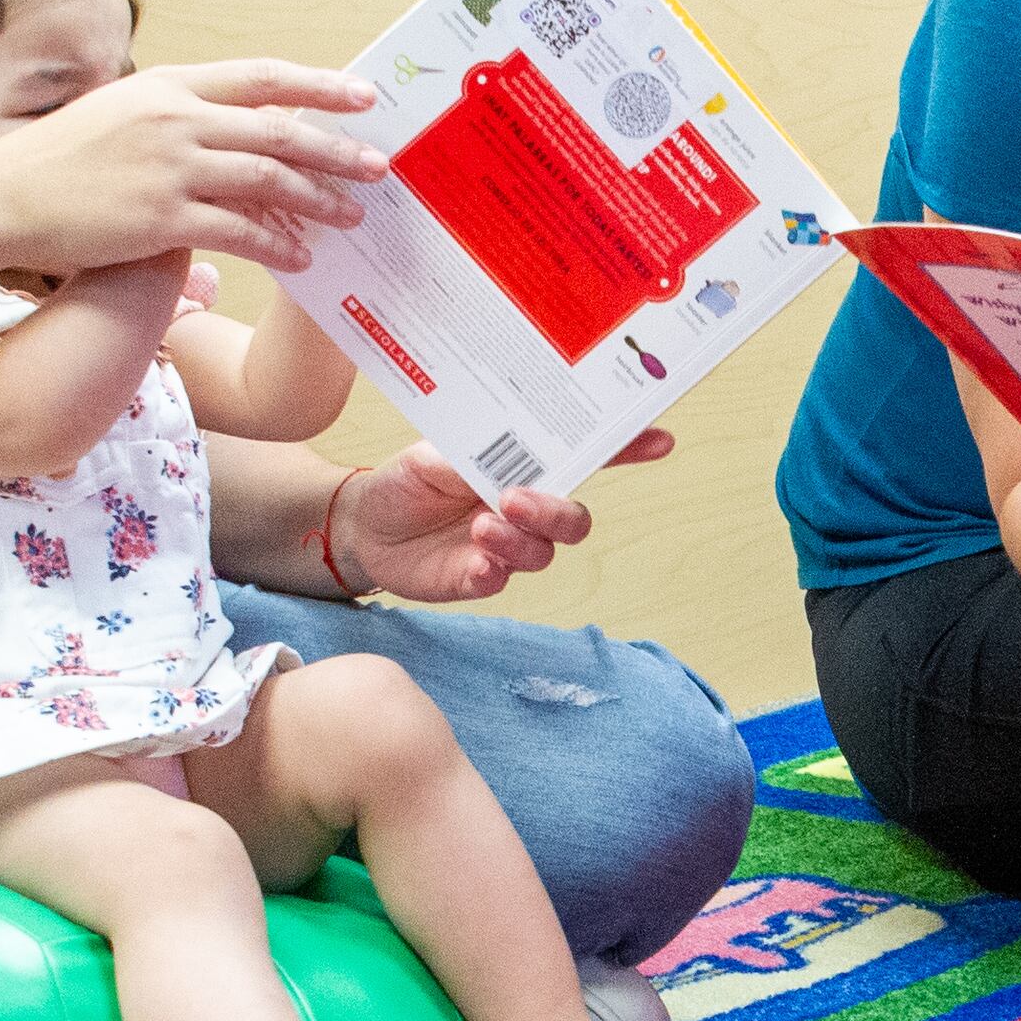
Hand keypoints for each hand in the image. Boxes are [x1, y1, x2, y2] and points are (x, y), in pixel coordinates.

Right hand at [0, 61, 387, 275]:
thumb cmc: (62, 159)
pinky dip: (278, 245)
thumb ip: (180, 114)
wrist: (0, 197)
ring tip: (352, 215)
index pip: (262, 76)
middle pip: (278, 130)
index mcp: (169, 85)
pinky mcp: (160, 219)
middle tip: (378, 166)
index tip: (364, 96)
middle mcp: (175, 119)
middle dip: (335, 150)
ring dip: (318, 200)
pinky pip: (239, 231)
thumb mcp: (121, 113)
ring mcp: (169, 169)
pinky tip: (302, 257)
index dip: (319, 86)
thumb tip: (242, 123)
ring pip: (268, 181)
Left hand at [329, 427, 667, 602]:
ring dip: (519, 540)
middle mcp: (524, 508)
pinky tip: (477, 561)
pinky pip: (503, 580)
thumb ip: (470, 460)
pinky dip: (495, 570)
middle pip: (574, 517)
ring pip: (544, 552)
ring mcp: (506, 547)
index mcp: (521, 466)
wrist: (360, 526)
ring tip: (481, 528)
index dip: (626, 450)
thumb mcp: (429, 456)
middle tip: (515, 500)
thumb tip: (502, 466)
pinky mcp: (480, 579)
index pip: (583, 457)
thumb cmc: (405, 481)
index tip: (659, 440)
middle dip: (556, 511)